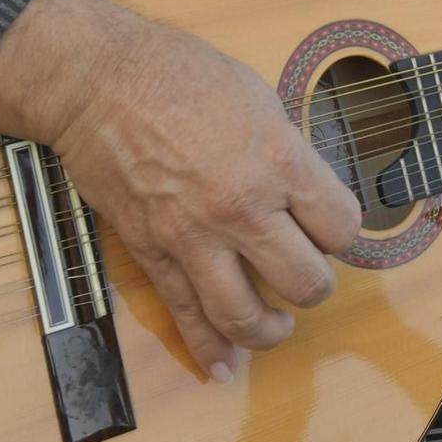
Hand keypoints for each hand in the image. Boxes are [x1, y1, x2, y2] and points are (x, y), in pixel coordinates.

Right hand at [0, 0, 360, 380]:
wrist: (98, 82)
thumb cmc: (179, 74)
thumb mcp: (258, 99)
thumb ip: (286, 152)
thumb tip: (305, 188)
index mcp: (279, 162)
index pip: (341, 226)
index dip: (342, 230)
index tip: (331, 226)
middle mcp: (243, 207)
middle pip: (306, 280)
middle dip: (315, 283)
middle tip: (308, 272)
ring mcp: (195, 237)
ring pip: (247, 316)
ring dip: (270, 330)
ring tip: (277, 325)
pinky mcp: (154, 252)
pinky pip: (186, 315)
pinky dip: (208, 349)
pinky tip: (225, 366)